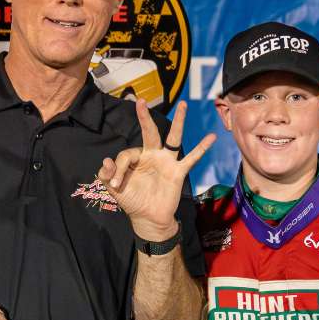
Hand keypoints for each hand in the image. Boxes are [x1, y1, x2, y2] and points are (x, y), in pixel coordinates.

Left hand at [98, 100, 215, 240]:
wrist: (148, 218)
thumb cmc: (132, 200)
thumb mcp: (114, 189)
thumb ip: (106, 175)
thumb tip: (106, 161)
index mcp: (136, 158)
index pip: (127, 154)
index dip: (118, 168)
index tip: (115, 184)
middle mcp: (152, 155)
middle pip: (150, 132)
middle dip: (145, 118)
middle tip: (140, 101)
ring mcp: (166, 162)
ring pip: (173, 138)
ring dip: (179, 121)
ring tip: (183, 105)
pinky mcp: (178, 172)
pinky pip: (191, 158)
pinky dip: (202, 148)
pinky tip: (211, 137)